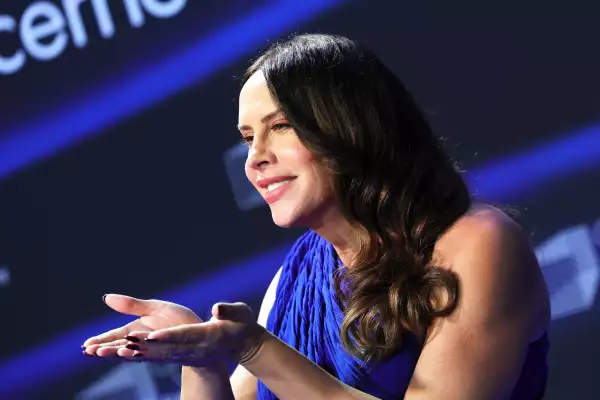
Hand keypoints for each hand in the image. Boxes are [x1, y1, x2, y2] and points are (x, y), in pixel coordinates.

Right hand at [82, 294, 202, 357]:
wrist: (199, 331)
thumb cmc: (177, 319)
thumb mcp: (154, 308)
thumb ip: (131, 305)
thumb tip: (106, 297)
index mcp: (136, 329)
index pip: (114, 337)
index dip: (100, 341)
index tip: (86, 346)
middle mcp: (141, 341)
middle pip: (119, 347)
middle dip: (105, 349)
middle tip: (89, 352)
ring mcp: (152, 348)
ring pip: (131, 352)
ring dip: (118, 353)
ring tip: (104, 353)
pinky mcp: (164, 352)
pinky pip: (149, 353)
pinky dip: (138, 352)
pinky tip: (128, 352)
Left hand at [118, 302, 265, 366]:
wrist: (243, 344)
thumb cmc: (242, 324)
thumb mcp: (240, 312)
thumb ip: (228, 310)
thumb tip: (217, 310)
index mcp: (209, 336)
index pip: (185, 336)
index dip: (168, 336)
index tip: (149, 336)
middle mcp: (195, 349)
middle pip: (165, 349)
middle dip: (142, 347)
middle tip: (120, 343)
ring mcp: (187, 355)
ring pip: (157, 355)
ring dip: (133, 353)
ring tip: (111, 350)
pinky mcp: (181, 356)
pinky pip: (156, 356)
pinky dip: (138, 355)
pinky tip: (118, 352)